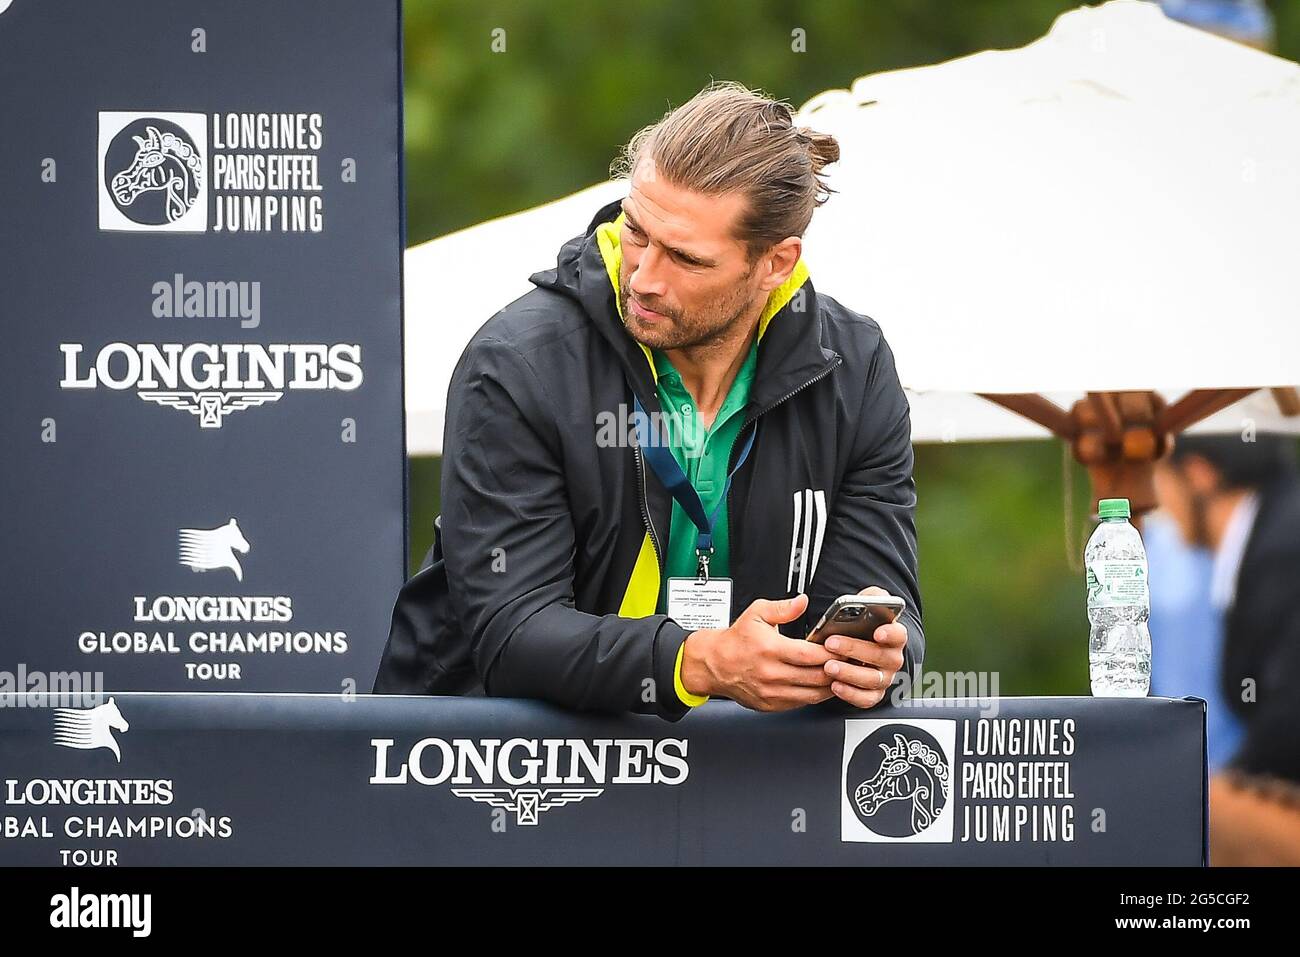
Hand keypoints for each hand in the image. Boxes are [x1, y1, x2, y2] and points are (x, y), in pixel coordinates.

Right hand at [679, 593, 838, 711]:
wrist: (714, 664)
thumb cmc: (736, 640)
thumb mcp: (757, 613)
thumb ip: (783, 608)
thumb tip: (802, 601)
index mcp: (770, 649)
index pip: (810, 655)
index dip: (831, 653)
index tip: (842, 648)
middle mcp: (772, 673)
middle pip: (816, 676)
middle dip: (837, 669)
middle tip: (848, 662)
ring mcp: (772, 692)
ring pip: (812, 694)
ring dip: (830, 685)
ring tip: (840, 675)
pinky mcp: (771, 705)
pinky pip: (801, 703)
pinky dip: (815, 695)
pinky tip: (821, 685)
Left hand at [821, 586, 907, 708]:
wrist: (859, 646)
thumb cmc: (863, 625)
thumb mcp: (868, 605)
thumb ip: (872, 598)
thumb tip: (870, 599)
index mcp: (894, 636)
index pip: (898, 634)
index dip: (890, 633)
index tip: (877, 631)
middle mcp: (892, 658)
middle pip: (881, 657)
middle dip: (855, 650)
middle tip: (832, 644)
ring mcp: (884, 678)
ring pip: (872, 679)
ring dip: (849, 673)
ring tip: (829, 666)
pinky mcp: (873, 694)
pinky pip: (865, 699)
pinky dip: (850, 694)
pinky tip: (835, 686)